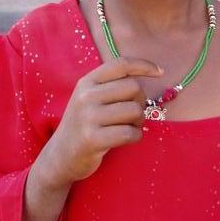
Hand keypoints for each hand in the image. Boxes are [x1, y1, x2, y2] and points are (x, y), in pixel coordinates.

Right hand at [39, 57, 162, 189]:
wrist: (60, 156)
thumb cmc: (85, 124)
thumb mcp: (90, 98)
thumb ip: (112, 84)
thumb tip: (152, 72)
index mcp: (87, 82)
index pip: (121, 64)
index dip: (144, 65)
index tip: (160, 72)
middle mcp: (86, 96)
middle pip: (133, 87)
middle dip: (141, 101)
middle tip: (134, 114)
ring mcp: (88, 117)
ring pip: (135, 110)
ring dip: (139, 122)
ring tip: (128, 127)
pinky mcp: (92, 139)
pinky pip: (130, 133)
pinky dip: (135, 136)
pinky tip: (127, 139)